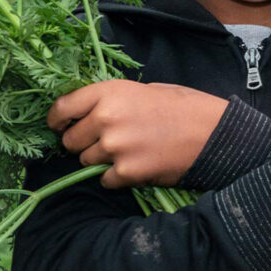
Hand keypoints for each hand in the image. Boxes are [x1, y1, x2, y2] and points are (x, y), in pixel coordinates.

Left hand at [47, 80, 227, 187]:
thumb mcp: (145, 90)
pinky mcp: (127, 172)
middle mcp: (106, 118)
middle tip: (103, 143)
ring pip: (86, 162)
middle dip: (82, 144)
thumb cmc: (184, 107)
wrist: (213, 134)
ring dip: (100, 161)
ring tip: (127, 154)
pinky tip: (136, 167)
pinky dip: (116, 178)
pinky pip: (105, 180)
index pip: (63, 108)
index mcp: (109, 92)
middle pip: (71, 141)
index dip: (57, 121)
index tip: (59, 128)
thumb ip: (113, 101)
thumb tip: (88, 115)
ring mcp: (115, 147)